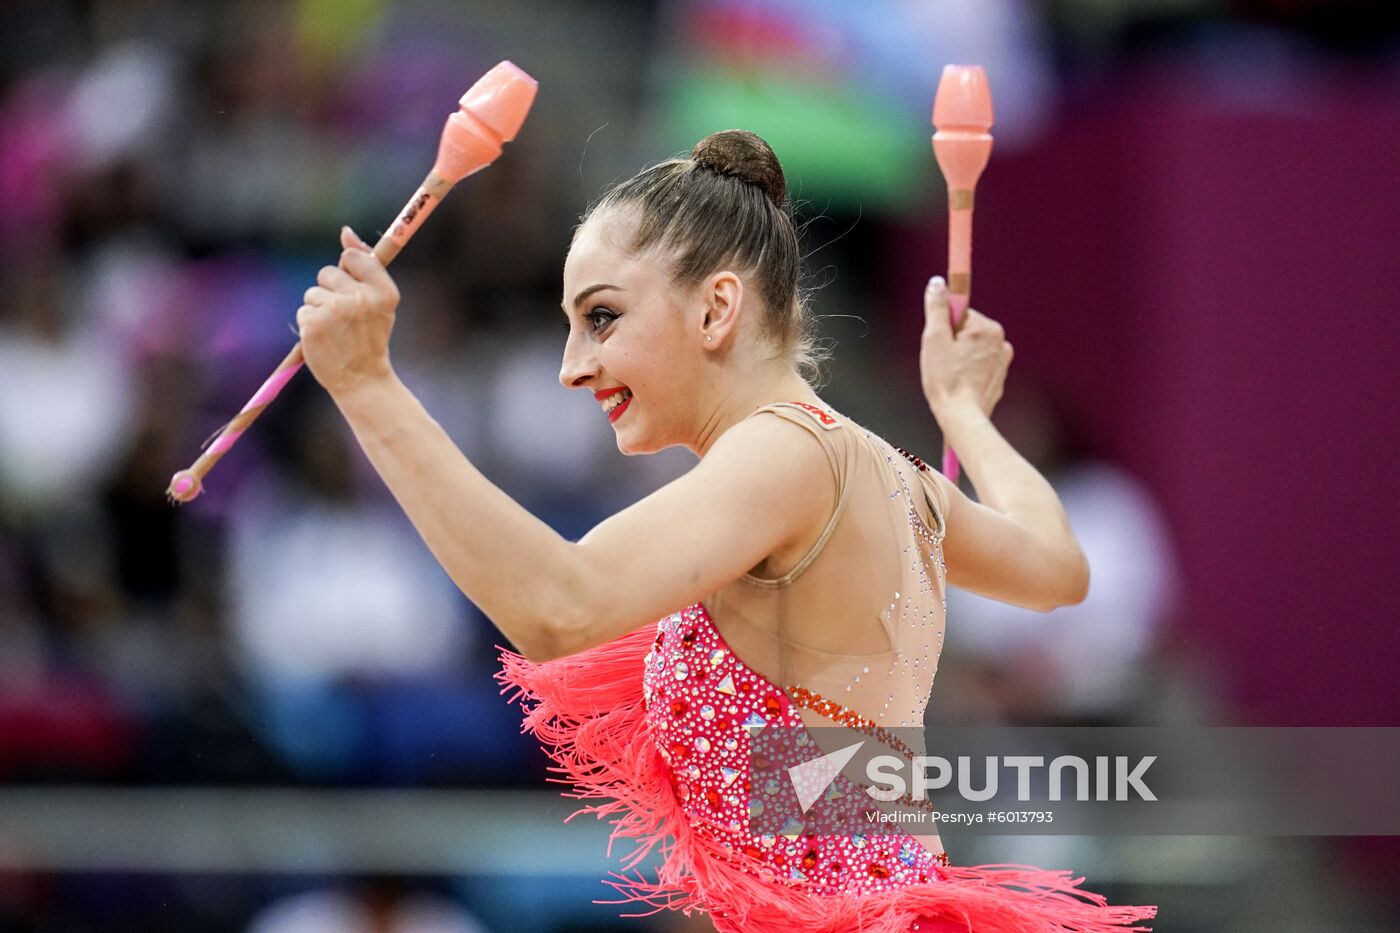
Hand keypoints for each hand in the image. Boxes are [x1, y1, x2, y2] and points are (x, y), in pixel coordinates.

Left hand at [296, 226, 400, 397]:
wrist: (362, 379)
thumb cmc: (369, 338)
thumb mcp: (378, 302)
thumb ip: (365, 266)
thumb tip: (346, 232)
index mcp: (383, 291)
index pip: (354, 257)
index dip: (349, 269)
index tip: (352, 288)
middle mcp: (361, 298)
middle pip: (328, 272)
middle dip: (330, 291)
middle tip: (345, 317)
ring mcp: (336, 310)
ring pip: (313, 293)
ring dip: (319, 309)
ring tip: (335, 331)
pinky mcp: (314, 323)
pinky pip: (304, 311)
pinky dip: (310, 325)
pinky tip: (325, 339)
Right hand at [919, 276, 1012, 419]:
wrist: (962, 416)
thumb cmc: (946, 379)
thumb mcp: (934, 339)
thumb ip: (937, 308)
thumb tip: (937, 283)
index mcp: (987, 328)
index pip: (960, 315)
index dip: (944, 329)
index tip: (939, 344)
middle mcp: (1001, 342)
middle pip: (967, 332)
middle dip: (952, 344)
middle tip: (941, 362)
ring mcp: (1002, 362)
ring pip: (972, 350)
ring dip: (959, 359)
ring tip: (949, 376)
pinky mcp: (998, 379)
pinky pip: (979, 367)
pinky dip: (967, 373)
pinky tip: (958, 384)